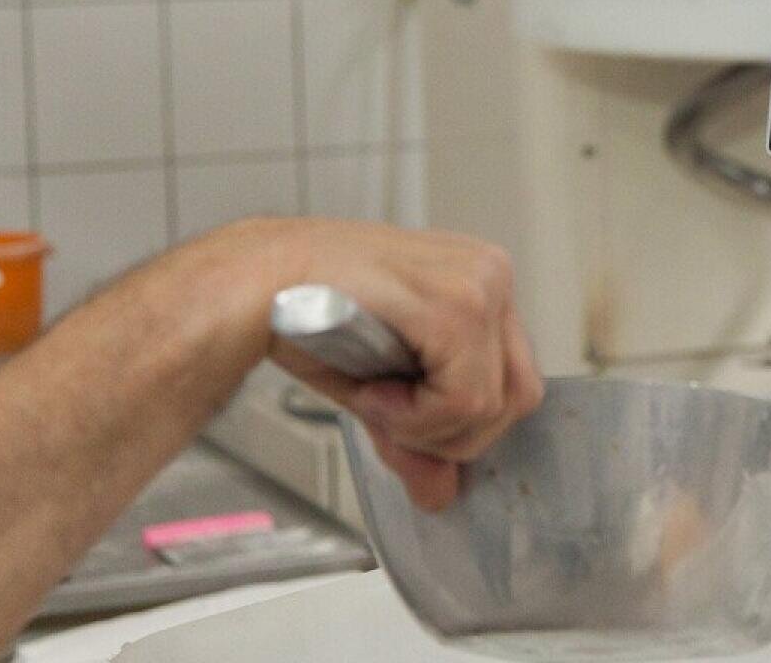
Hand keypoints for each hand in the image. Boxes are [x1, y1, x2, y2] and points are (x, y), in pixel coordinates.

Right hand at [248, 220, 545, 510]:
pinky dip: (415, 417)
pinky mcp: (459, 305)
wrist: (253, 282)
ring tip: (377, 398)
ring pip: (494, 404)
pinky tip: (373, 392)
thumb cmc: (306, 314)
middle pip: (518, 396)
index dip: (460, 423)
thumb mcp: (379, 390)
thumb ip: (421, 438)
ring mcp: (480, 286)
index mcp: (482, 285)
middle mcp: (492, 276)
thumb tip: (441, 495)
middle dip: (452, 432)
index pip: (514, 381)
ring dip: (428, 426)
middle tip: (390, 416)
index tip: (403, 419)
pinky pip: (465, 399)